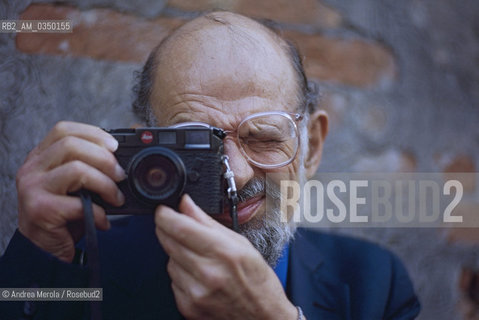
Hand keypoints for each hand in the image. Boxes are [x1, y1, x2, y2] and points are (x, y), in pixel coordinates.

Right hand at [16, 121, 125, 262]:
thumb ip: (88, 166)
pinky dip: (98, 212)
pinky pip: (78, 203)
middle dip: (104, 158)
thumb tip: (121, 158)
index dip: (92, 133)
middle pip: (71, 145)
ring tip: (116, 198)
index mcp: (40, 157)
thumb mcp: (74, 184)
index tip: (115, 145)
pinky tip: (102, 220)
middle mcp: (32, 169)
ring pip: (76, 169)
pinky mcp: (40, 210)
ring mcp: (33, 188)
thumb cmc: (64, 214)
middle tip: (121, 176)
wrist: (44, 249)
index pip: (63, 130)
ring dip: (105, 184)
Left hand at [155, 195, 297, 319]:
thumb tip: (187, 204)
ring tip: (199, 258)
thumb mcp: (241, 244)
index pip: (181, 228)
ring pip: (169, 261)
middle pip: (169, 242)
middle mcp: (207, 273)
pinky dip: (181, 275)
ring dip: (177, 254)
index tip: (162, 210)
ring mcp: (196, 292)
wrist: (262, 318)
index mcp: (223, 252)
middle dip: (167, 230)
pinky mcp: (188, 306)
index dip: (165, 215)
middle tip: (175, 226)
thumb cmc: (258, 282)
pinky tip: (198, 275)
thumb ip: (208, 222)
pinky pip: (173, 281)